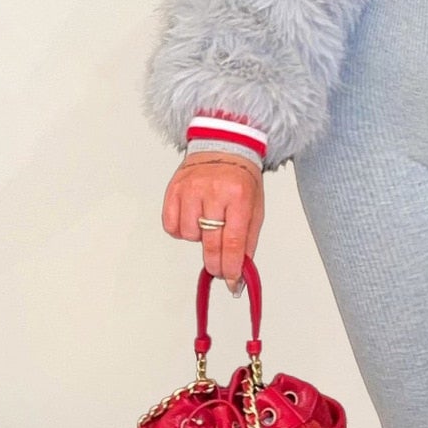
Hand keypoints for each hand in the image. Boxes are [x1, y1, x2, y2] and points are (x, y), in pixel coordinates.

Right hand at [162, 150, 264, 290]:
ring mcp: (191, 189)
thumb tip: (239, 272)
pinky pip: (171, 226)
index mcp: (239, 196)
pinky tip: (193, 219)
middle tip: (219, 270)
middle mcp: (214, 191)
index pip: (233, 241)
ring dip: (199, 238)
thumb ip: (248, 241)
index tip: (231, 281)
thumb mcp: (255, 208)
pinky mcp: (174, 189)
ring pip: (189, 235)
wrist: (223, 146)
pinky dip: (182, 229)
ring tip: (208, 222)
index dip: (230, 267)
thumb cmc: (241, 179)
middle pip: (210, 242)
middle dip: (215, 264)